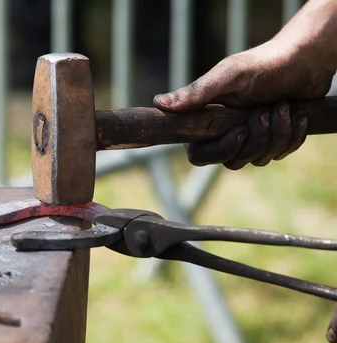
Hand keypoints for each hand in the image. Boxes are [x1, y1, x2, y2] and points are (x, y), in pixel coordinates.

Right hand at [153, 26, 336, 168]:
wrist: (303, 60)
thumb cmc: (263, 65)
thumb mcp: (229, 75)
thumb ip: (196, 93)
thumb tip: (159, 103)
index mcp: (207, 121)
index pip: (200, 156)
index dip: (221, 150)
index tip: (240, 132)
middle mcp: (225, 133)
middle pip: (233, 161)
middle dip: (257, 138)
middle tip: (267, 109)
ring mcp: (250, 140)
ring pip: (259, 160)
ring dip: (278, 133)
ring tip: (283, 106)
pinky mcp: (272, 142)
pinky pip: (279, 154)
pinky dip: (293, 134)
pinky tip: (296, 114)